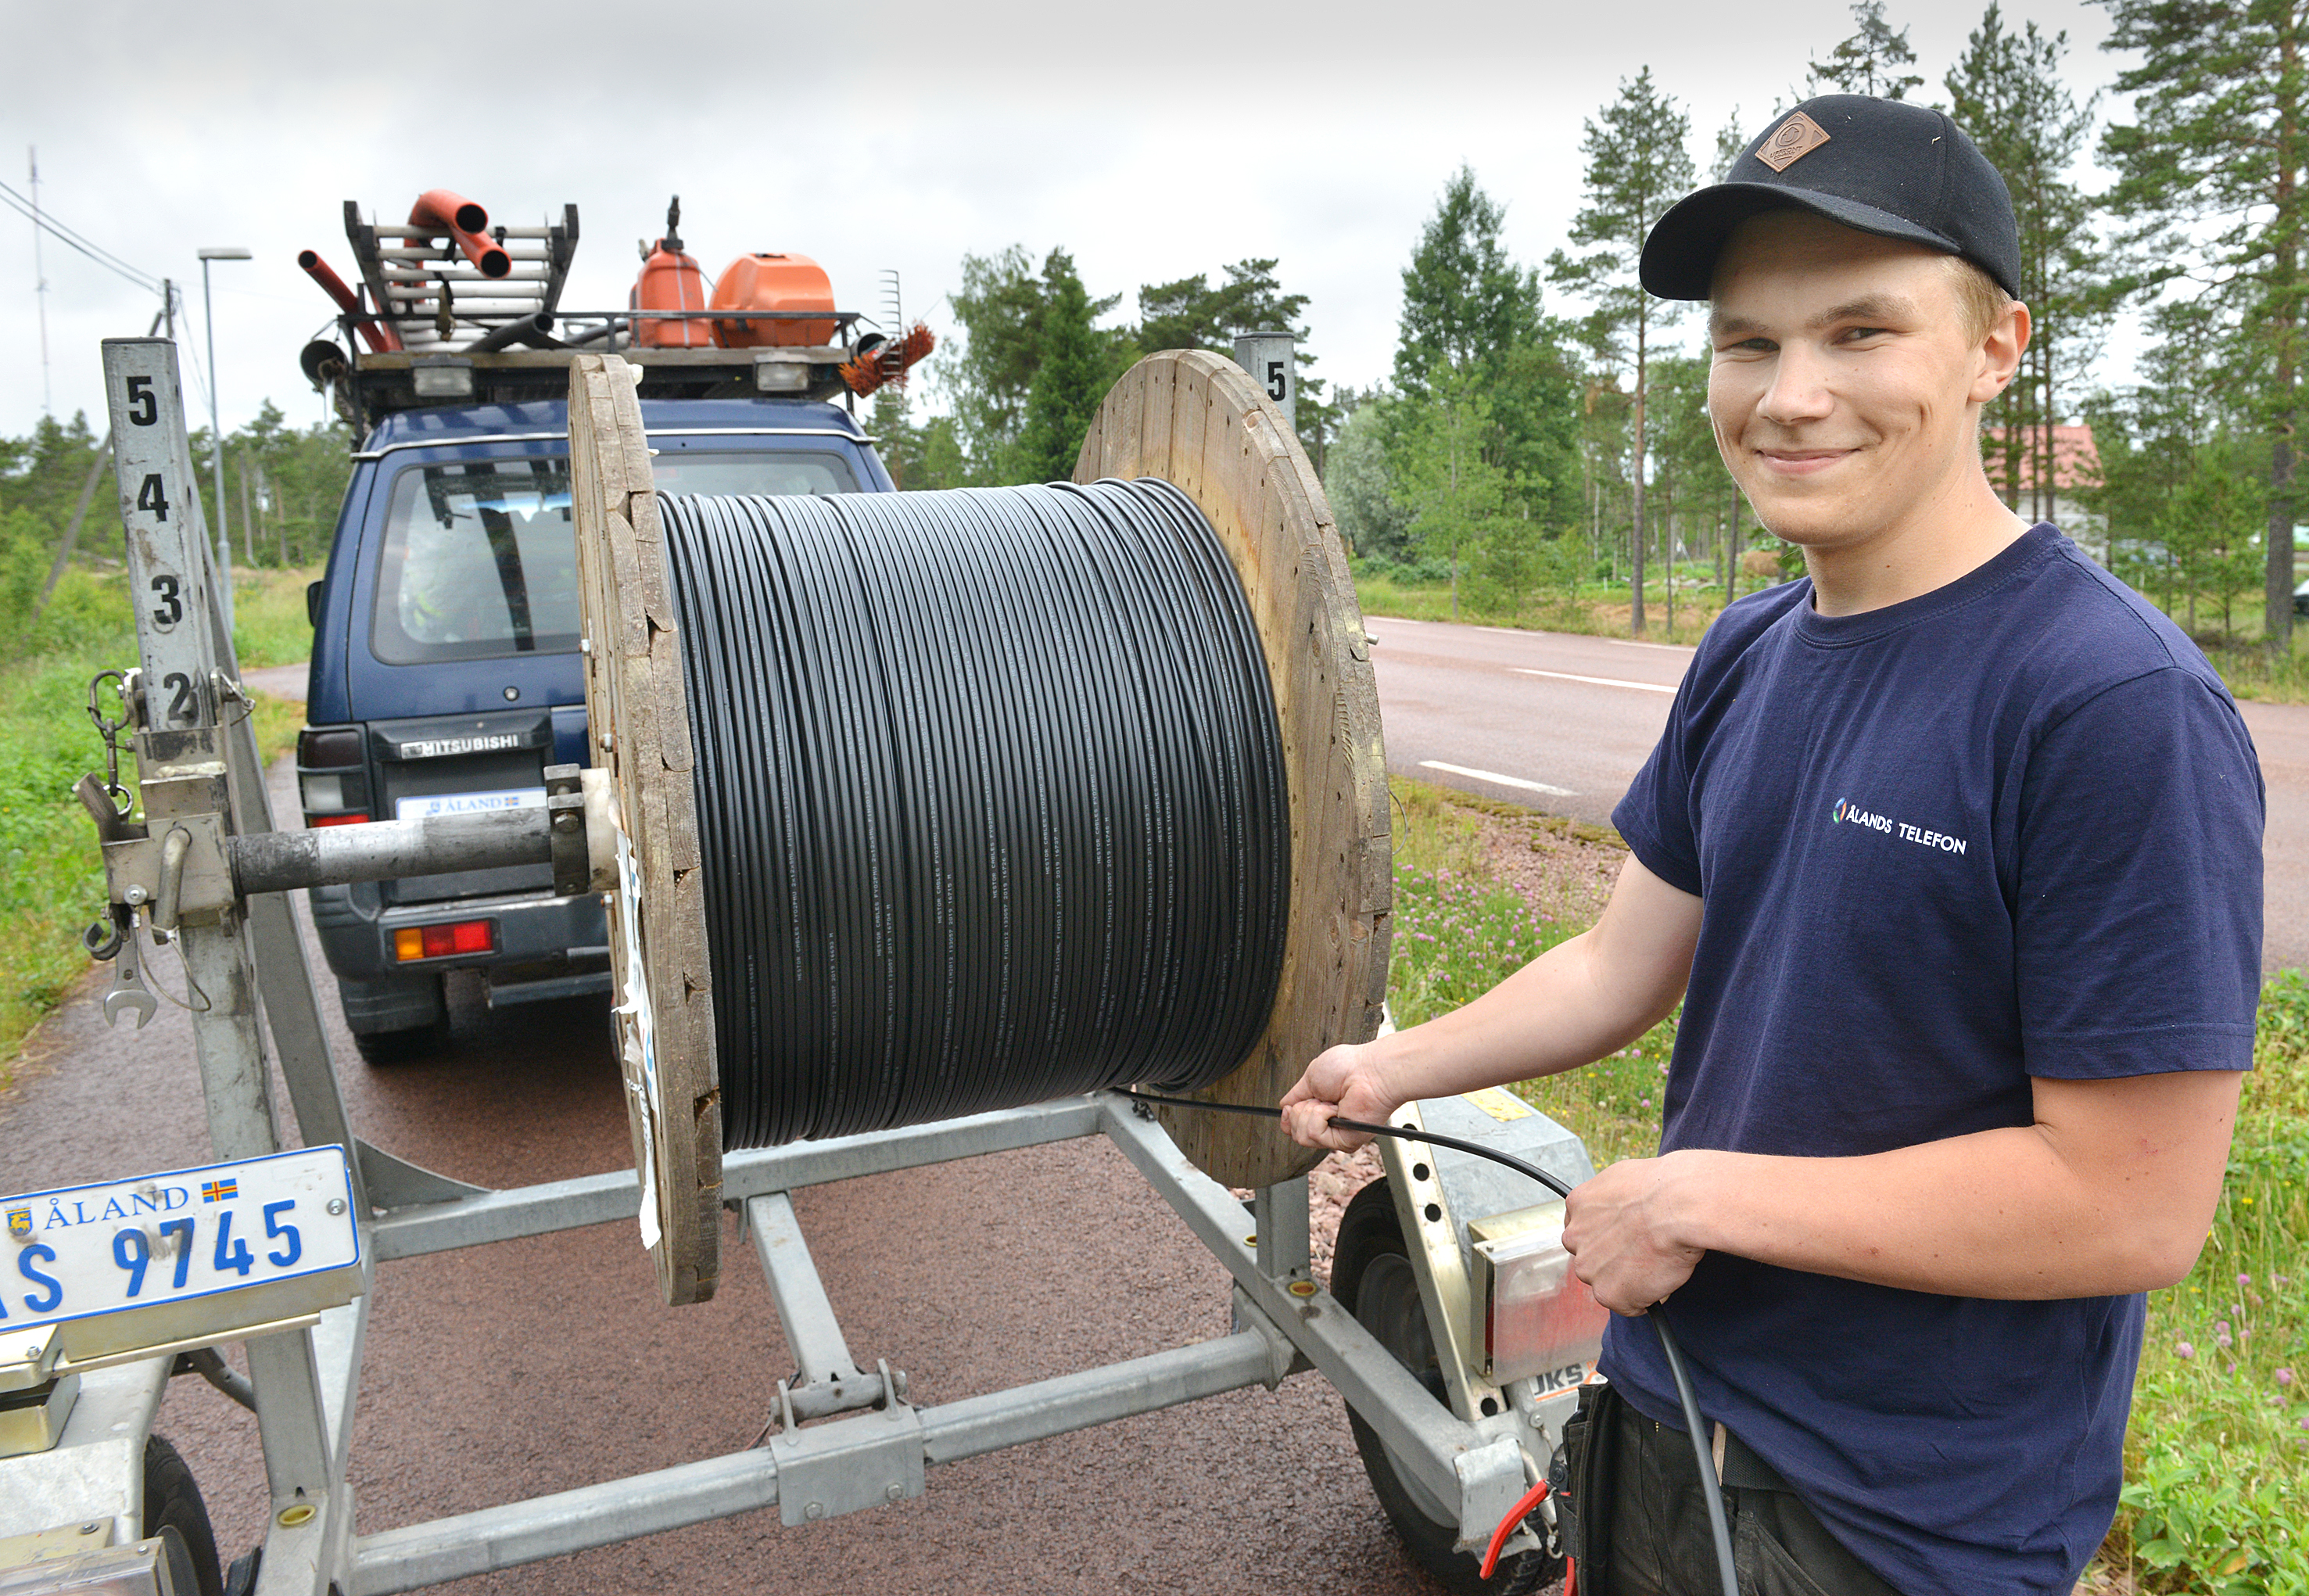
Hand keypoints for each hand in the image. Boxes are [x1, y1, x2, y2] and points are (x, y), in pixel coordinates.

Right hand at [1279, 1041, 1401, 1152]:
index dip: (1288, 1118)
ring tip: (1328, 1103)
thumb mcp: (1310, 1077)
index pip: (1295, 1126)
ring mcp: (1336, 1134)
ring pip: (1302, 1136)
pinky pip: (1314, 1135)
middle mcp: (1329, 1123)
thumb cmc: (1349, 1067)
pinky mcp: (1344, 1142)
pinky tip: (1334, 1109)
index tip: (1289, 1108)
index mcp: (1321, 1109)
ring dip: (1310, 1112)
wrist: (1368, 1071)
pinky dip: (1320, 1117)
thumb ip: (1296, 1094)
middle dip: (1300, 1111)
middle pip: (1295, 1132)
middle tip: (1319, 1098)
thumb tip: (1284, 1105)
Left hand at [1562, 1154, 1706, 1315]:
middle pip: (1591, 1258)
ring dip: (1629, 1281)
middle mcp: (1575, 1237)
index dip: (1606, 1237)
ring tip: (1657, 1264)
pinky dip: (1646, 1299)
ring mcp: (1588, 1267)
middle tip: (1644, 1254)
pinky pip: (1628, 1305)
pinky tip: (1662, 1278)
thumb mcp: (1625, 1179)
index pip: (1583, 1230)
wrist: (1678, 1206)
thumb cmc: (1664, 1188)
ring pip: (1607, 1283)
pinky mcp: (1608, 1293)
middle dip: (1613, 1260)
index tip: (1622, 1240)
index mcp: (1578, 1204)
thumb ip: (1611, 1201)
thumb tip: (1622, 1210)